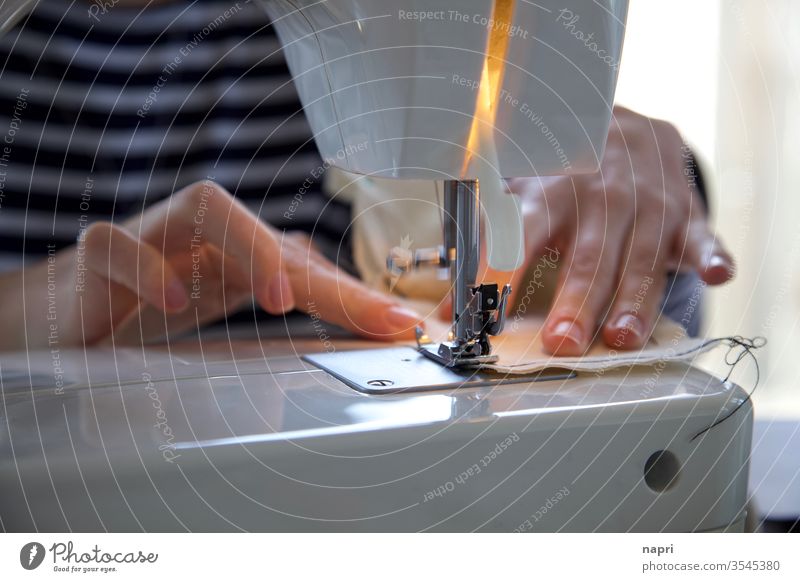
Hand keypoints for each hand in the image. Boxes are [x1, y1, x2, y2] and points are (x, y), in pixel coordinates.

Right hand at [3, 181, 421, 349]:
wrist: (62, 311)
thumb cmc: (148, 310)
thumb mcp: (220, 327)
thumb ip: (275, 334)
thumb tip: (346, 347)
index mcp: (236, 257)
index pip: (305, 267)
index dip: (354, 296)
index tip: (398, 326)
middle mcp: (204, 238)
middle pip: (273, 236)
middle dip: (327, 280)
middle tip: (375, 319)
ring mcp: (153, 237)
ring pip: (206, 208)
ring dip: (251, 248)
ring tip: (281, 298)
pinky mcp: (96, 255)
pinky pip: (115, 242)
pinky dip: (144, 266)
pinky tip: (170, 302)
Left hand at [489, 106, 733, 354]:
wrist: (621, 126)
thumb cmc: (557, 175)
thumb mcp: (516, 195)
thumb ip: (486, 247)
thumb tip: (444, 311)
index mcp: (546, 191)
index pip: (517, 238)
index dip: (497, 279)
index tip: (476, 319)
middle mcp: (597, 194)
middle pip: (585, 254)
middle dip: (575, 300)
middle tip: (561, 343)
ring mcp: (646, 201)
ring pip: (640, 255)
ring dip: (632, 299)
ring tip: (620, 339)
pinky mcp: (684, 211)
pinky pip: (701, 233)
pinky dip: (710, 253)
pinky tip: (717, 272)